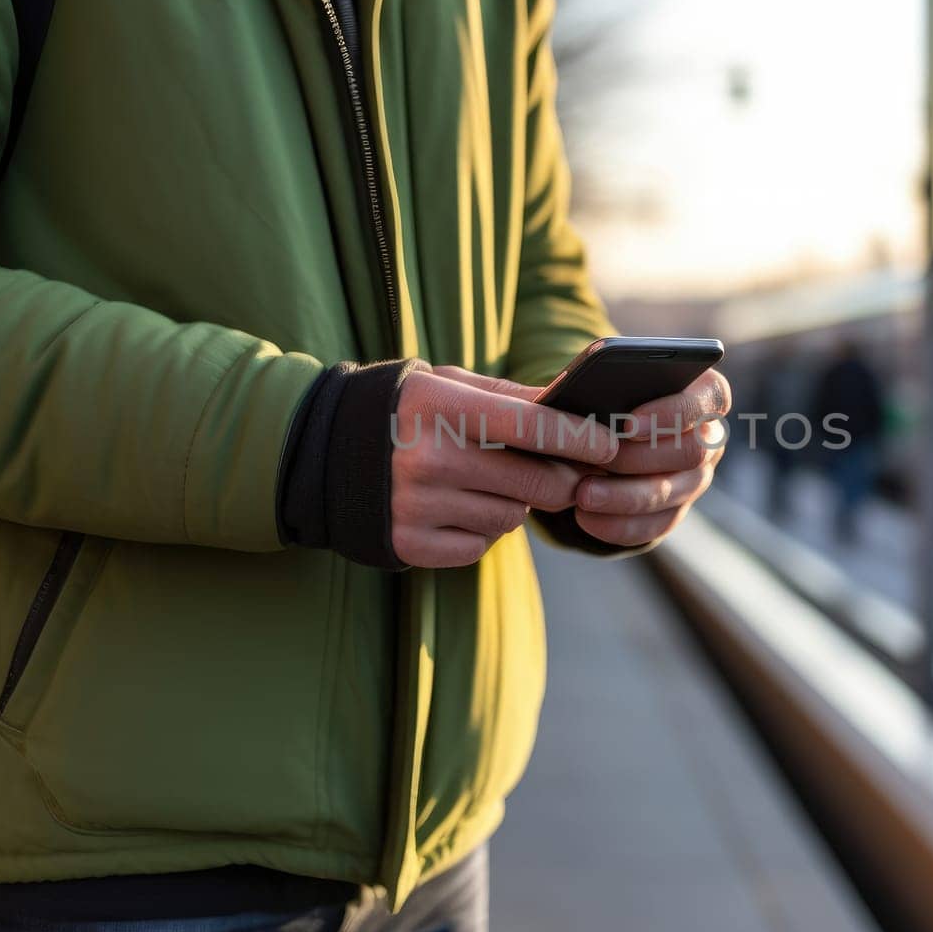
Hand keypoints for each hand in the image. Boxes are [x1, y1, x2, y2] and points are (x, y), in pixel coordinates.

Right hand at [391, 365, 617, 566]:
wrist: (322, 451)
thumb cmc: (406, 410)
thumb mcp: (450, 385)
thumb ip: (513, 397)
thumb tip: (579, 409)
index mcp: (440, 407)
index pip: (532, 426)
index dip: (580, 438)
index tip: (610, 446)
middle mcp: (427, 459)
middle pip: (536, 484)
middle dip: (563, 479)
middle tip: (565, 471)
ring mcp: (417, 506)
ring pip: (512, 518)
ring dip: (515, 503)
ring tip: (484, 481)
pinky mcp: (409, 544)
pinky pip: (480, 546)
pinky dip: (482, 530)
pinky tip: (458, 506)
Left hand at [573, 369, 730, 546]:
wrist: (601, 428)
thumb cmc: (610, 391)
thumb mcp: (610, 378)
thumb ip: (612, 382)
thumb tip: (589, 402)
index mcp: (703, 394)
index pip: (707, 401)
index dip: (671, 413)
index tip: (628, 423)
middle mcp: (709, 437)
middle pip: (692, 452)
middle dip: (640, 457)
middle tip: (598, 459)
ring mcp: (696, 478)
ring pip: (672, 493)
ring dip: (625, 496)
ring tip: (584, 493)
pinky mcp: (675, 510)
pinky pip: (655, 525)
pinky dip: (618, 524)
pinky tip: (585, 517)